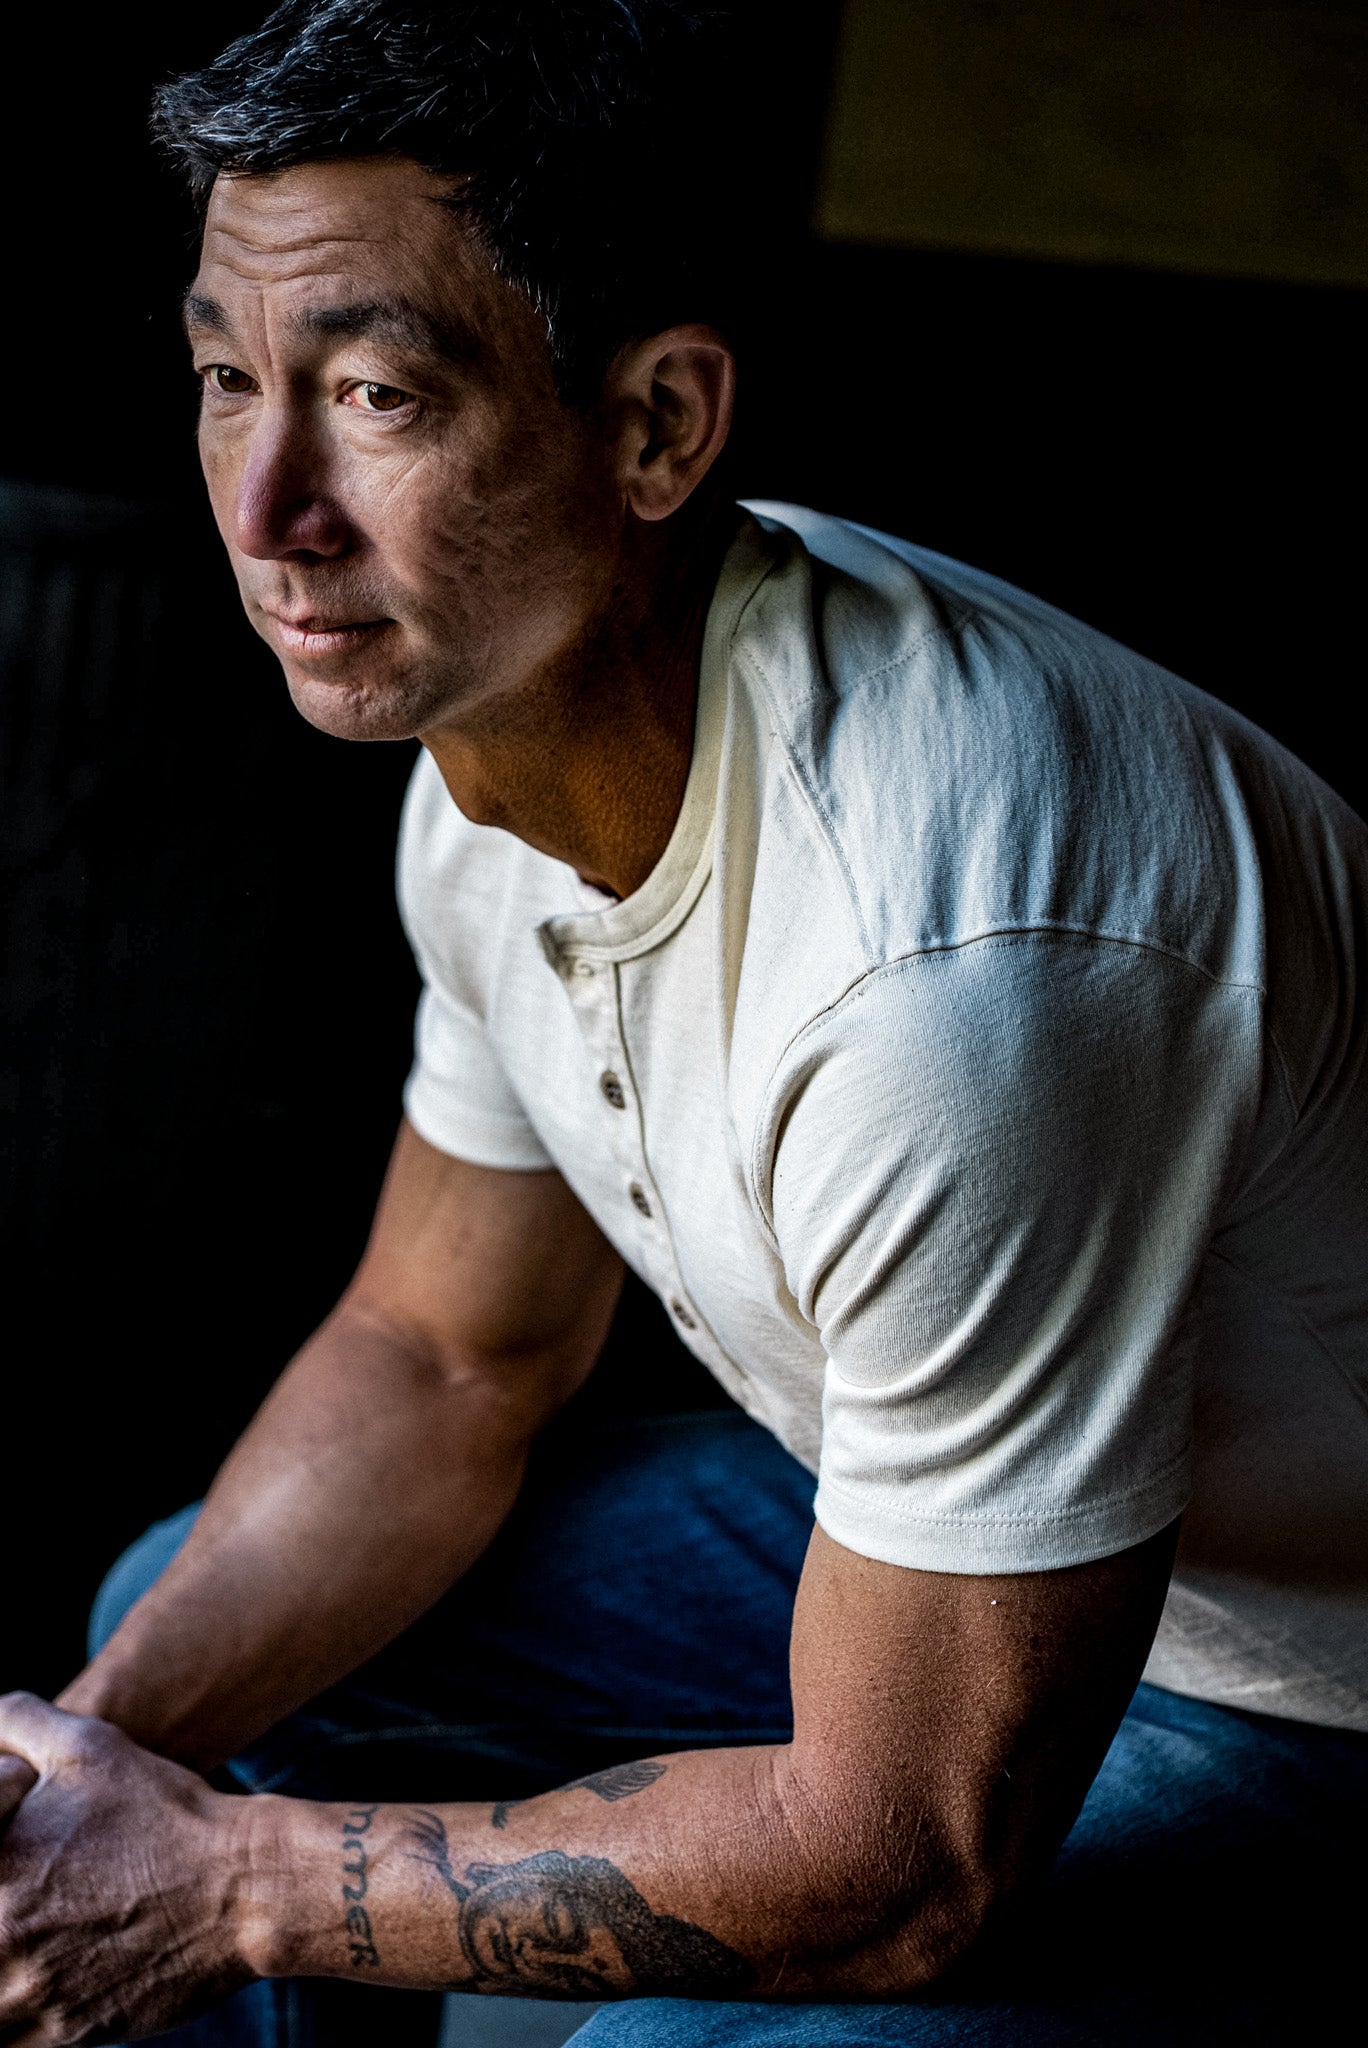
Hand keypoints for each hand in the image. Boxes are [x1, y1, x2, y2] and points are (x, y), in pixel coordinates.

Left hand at [0, 1693, 259, 2044]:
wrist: (242, 1887)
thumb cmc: (163, 1810)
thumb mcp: (88, 1743)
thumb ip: (16, 1722)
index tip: (8, 1864)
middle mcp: (1, 1936)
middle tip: (18, 1901)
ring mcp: (29, 1993)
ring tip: (23, 1943)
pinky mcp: (61, 2034)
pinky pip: (8, 2039)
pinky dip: (14, 2013)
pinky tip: (37, 1978)